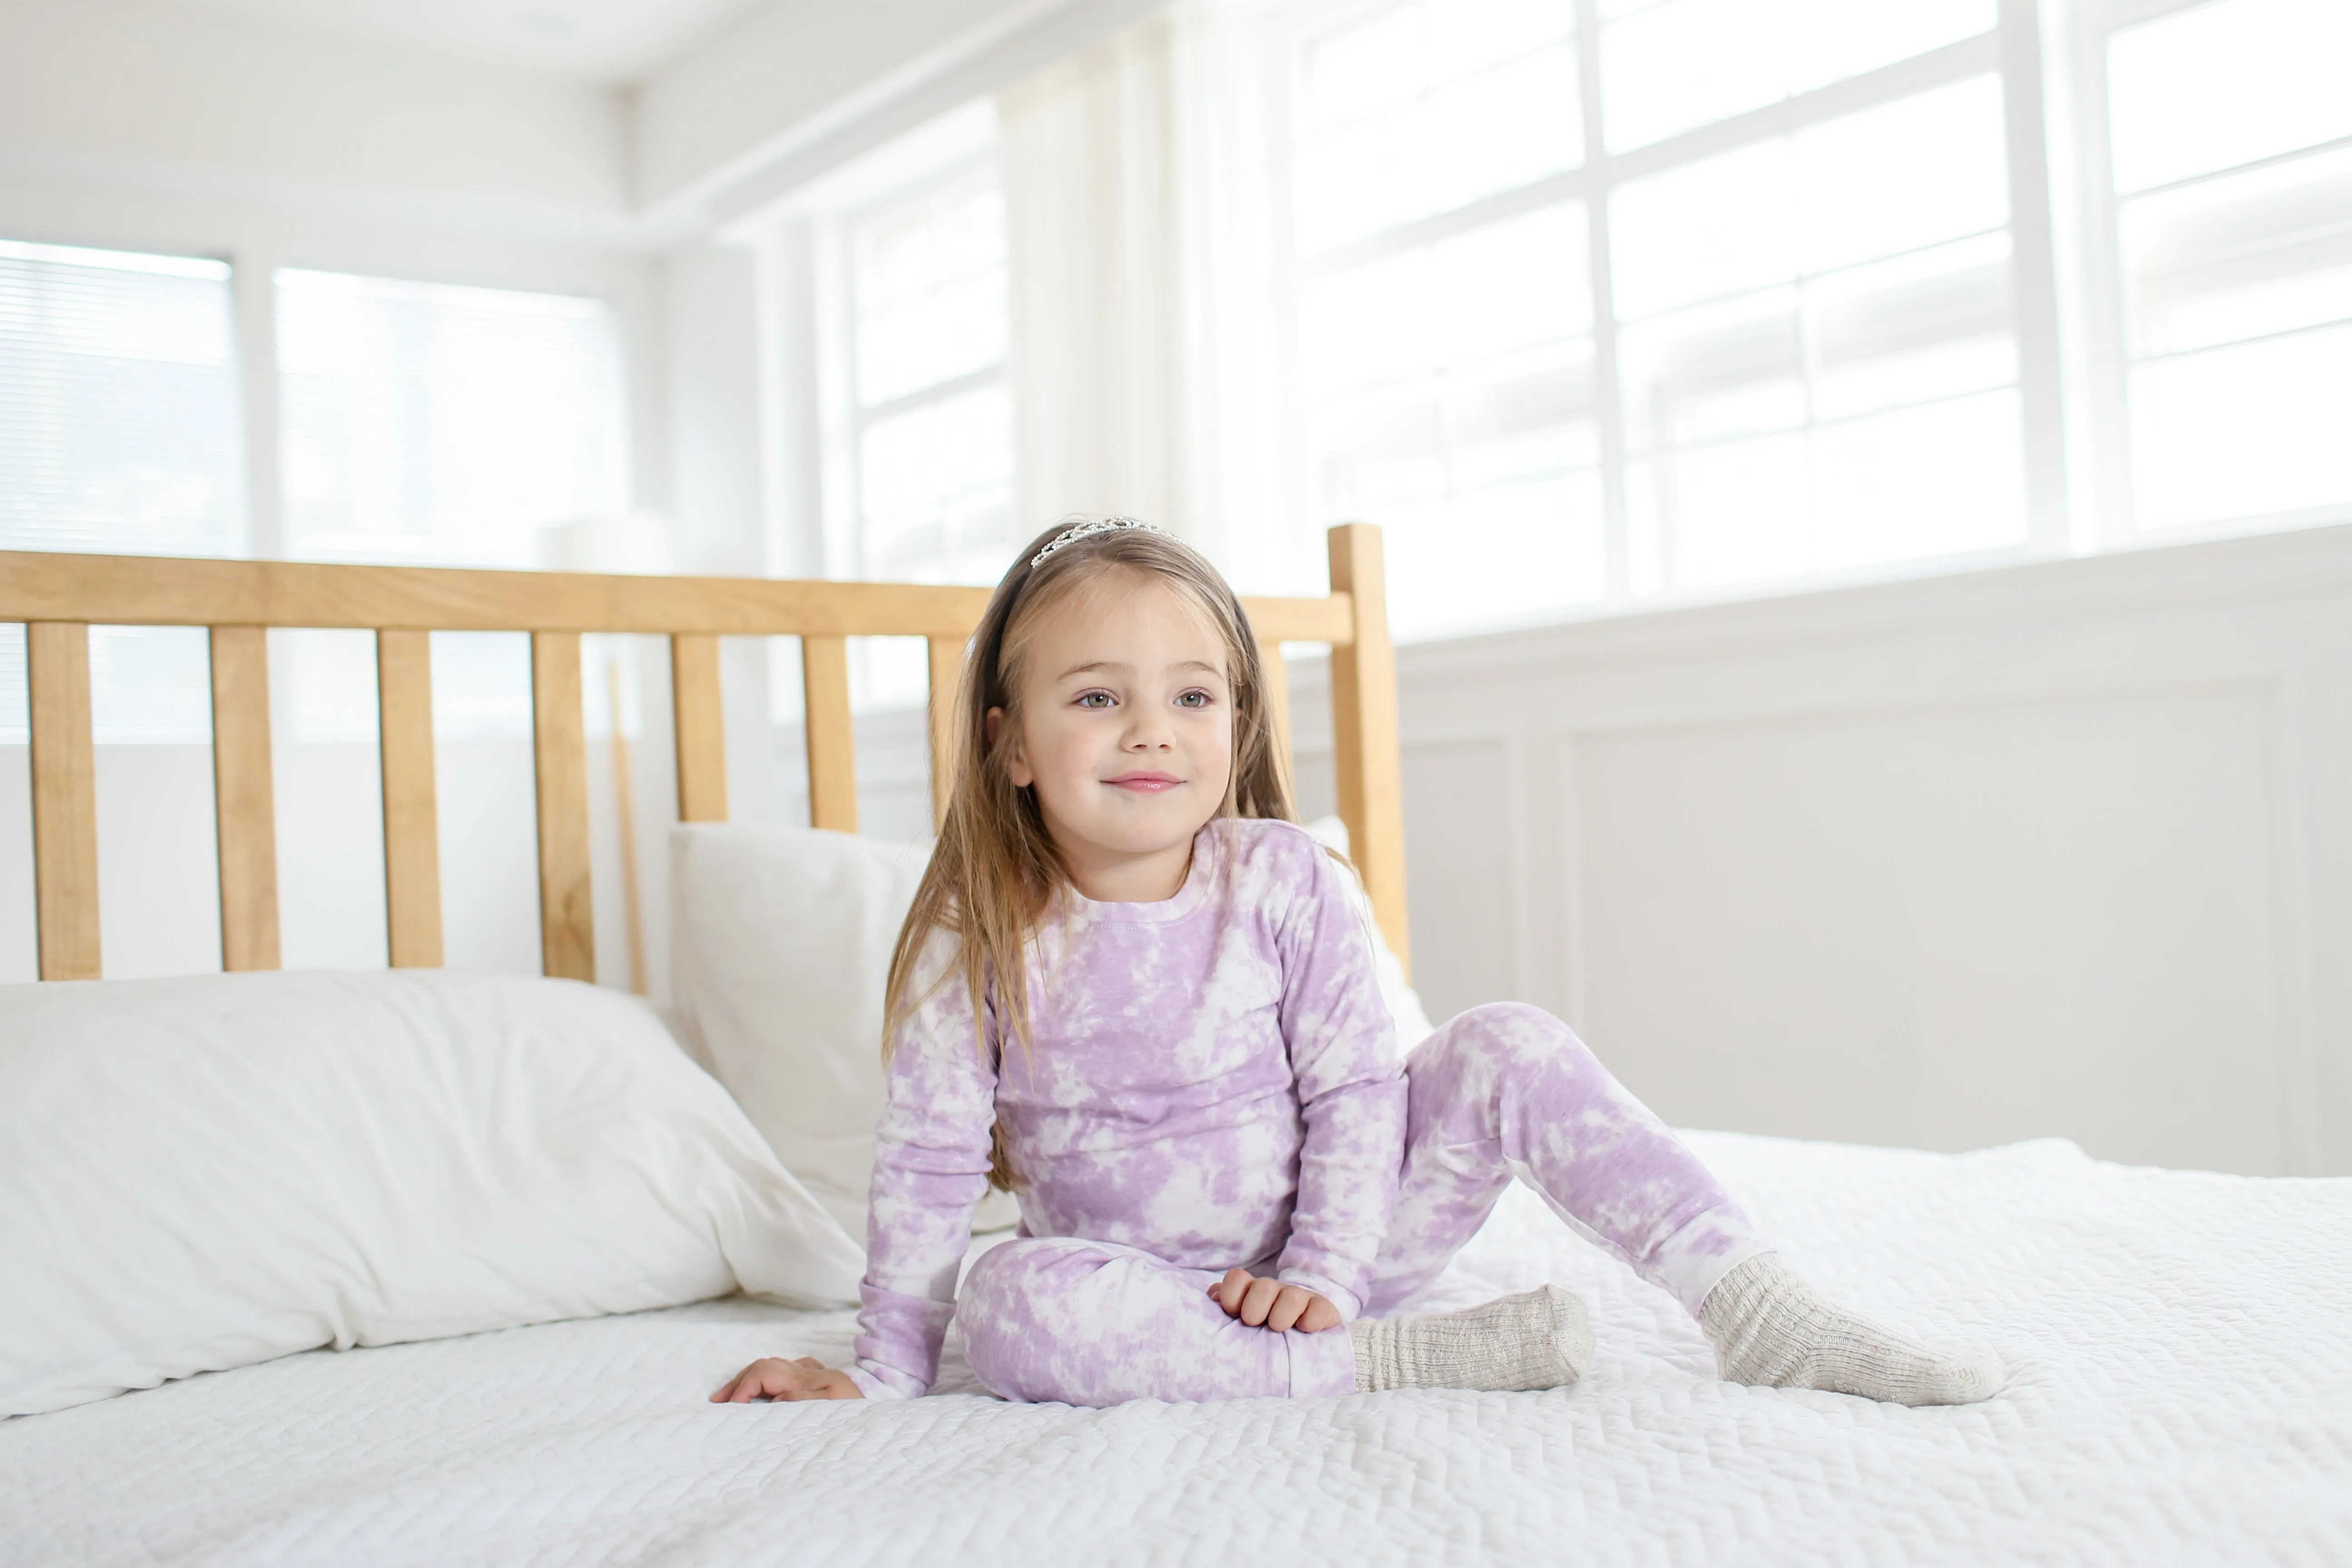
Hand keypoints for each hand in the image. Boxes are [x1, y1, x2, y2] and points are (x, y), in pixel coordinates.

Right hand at [710, 1356, 863, 1402]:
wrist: (885, 1403)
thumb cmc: (861, 1409)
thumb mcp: (834, 1407)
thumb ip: (802, 1401)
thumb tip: (775, 1397)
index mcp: (809, 1378)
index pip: (763, 1374)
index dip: (743, 1389)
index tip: (729, 1408)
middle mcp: (810, 1372)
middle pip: (764, 1366)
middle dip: (739, 1381)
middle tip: (718, 1401)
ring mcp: (816, 1374)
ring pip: (774, 1367)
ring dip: (751, 1378)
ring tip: (733, 1396)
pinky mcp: (822, 1381)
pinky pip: (790, 1370)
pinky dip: (771, 1376)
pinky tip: (768, 1387)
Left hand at [1207, 1268, 1342, 1332]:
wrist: (1302, 1349)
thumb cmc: (1261, 1335)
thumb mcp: (1238, 1324)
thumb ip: (1222, 1308)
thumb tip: (1213, 1297)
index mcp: (1252, 1292)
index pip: (1237, 1278)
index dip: (1231, 1295)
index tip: (1233, 1314)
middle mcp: (1276, 1291)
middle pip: (1263, 1286)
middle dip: (1254, 1307)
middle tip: (1254, 1324)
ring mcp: (1301, 1299)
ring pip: (1292, 1296)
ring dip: (1281, 1316)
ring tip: (1277, 1329)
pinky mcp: (1324, 1311)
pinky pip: (1319, 1309)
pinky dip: (1311, 1321)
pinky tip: (1304, 1331)